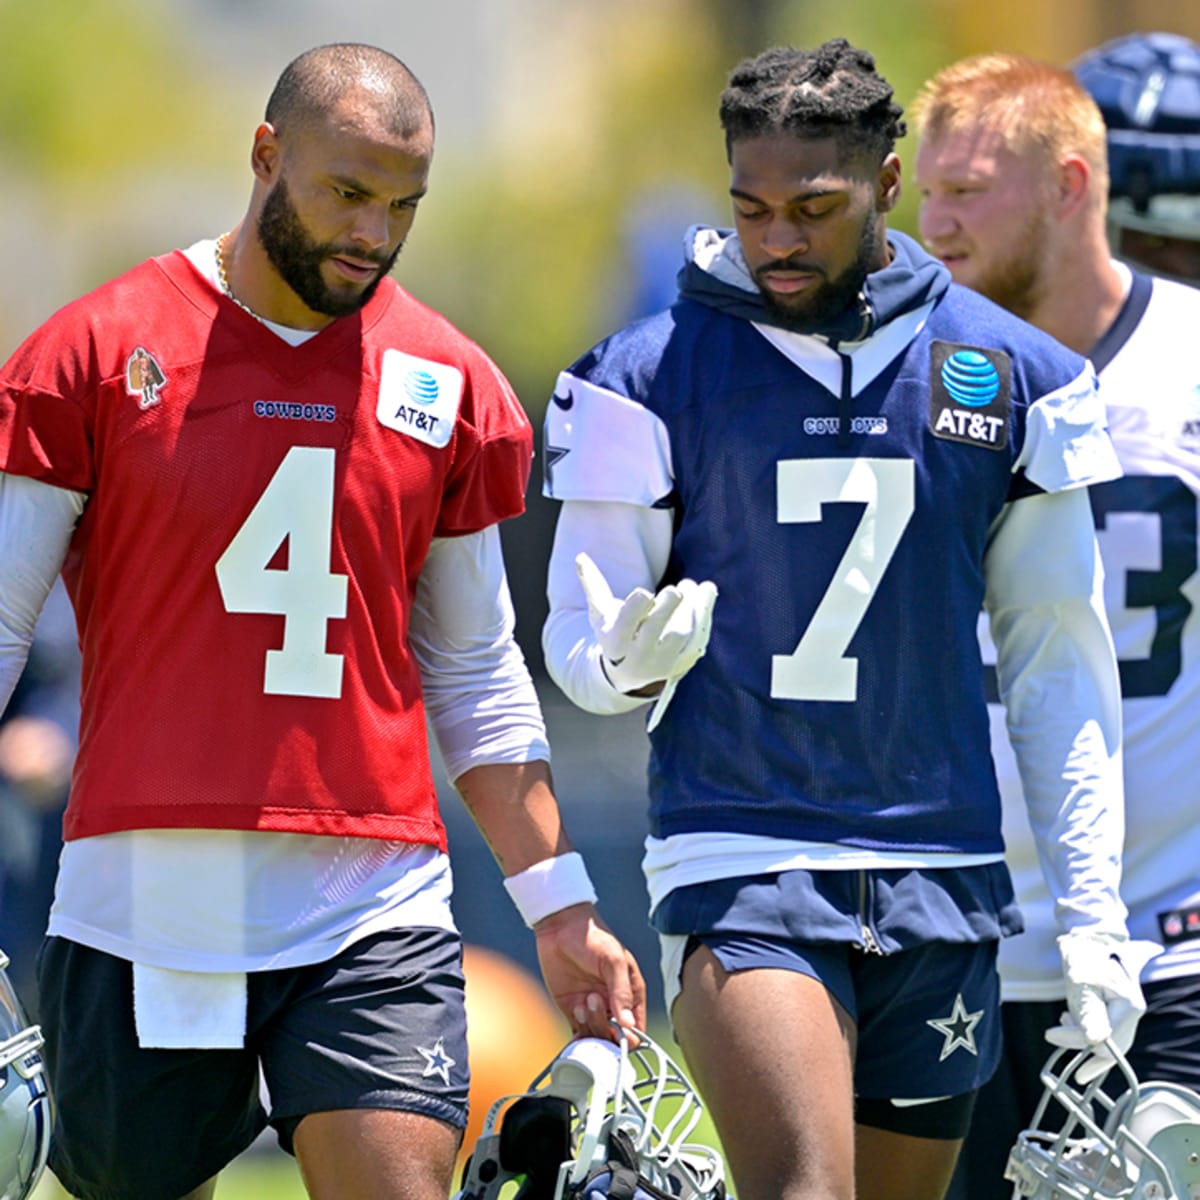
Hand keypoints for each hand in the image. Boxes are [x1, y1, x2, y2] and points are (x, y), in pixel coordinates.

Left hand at [532, 903, 646, 1041]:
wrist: (561, 927)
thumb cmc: (594, 938)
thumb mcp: (613, 960)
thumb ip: (621, 991)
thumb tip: (628, 1024)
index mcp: (631, 995)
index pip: (636, 1029)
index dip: (629, 1037)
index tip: (617, 1029)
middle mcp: (614, 1006)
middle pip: (615, 1038)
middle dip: (605, 1028)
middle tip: (593, 1001)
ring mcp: (593, 1010)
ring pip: (596, 1037)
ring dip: (590, 1026)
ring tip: (582, 1001)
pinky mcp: (573, 1010)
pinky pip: (578, 1034)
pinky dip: (576, 1036)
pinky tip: (576, 1012)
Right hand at [575, 552, 716, 695]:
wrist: (629, 672)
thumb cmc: (614, 634)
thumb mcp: (600, 613)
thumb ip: (593, 585)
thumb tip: (580, 557)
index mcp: (615, 642)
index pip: (625, 625)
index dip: (636, 609)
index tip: (645, 592)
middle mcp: (639, 656)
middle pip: (655, 631)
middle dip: (666, 609)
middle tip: (676, 589)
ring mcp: (663, 662)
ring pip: (681, 635)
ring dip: (691, 608)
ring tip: (693, 585)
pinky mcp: (683, 663)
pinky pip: (698, 640)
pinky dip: (704, 616)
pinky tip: (706, 592)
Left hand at [1045, 931, 1159, 1082]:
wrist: (1089, 933)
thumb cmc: (1085, 955)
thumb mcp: (1081, 983)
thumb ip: (1090, 1014)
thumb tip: (1096, 1042)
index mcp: (1129, 1007)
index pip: (1105, 1041)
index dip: (1076, 1041)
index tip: (1050, 1034)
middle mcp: (1132, 1010)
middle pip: (1110, 1044)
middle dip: (1081, 1043)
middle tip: (1055, 1035)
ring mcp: (1126, 1008)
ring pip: (1107, 1037)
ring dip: (1082, 1034)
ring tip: (1062, 1020)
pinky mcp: (1117, 1005)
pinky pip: (1104, 1026)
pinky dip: (1086, 1026)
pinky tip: (1068, 1017)